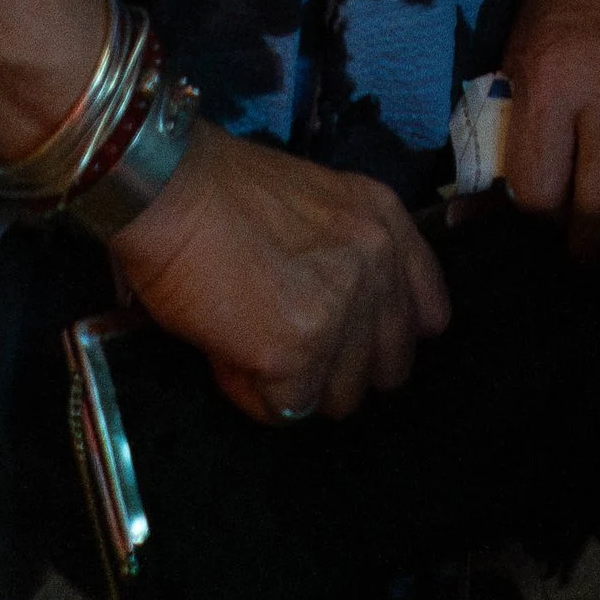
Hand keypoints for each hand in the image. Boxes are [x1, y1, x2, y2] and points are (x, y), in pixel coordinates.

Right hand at [105, 120, 450, 421]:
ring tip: (251, 339)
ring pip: (338, 397)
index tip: (348, 337)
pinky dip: (254, 395)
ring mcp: (341, 311)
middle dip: (337, 366)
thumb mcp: (319, 203)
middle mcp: (377, 265)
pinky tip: (230, 353)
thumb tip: (346, 333)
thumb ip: (350, 256)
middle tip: (285, 339)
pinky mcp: (297, 353)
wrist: (170, 190)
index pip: (429, 315)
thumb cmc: (225, 192)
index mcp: (386, 222)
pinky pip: (286, 410)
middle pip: (386, 369)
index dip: (383, 337)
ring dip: (295, 383)